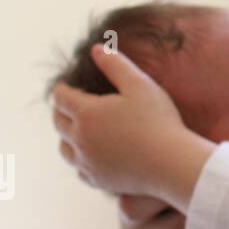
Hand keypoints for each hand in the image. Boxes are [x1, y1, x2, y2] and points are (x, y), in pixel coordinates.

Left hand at [52, 44, 199, 199]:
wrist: (171, 163)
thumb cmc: (158, 120)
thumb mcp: (139, 84)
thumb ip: (116, 65)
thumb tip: (96, 48)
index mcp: (86, 113)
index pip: (60, 97)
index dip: (61, 88)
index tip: (65, 84)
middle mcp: (79, 139)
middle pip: (58, 123)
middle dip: (60, 111)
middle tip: (68, 104)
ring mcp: (86, 162)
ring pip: (64, 149)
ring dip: (66, 137)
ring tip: (77, 131)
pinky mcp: (97, 180)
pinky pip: (79, 170)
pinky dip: (81, 160)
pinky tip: (91, 156)